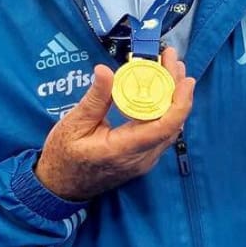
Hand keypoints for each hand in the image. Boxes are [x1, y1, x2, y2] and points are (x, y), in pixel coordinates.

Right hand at [34, 47, 194, 201]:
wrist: (60, 187)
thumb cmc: (63, 156)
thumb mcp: (73, 124)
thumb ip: (94, 99)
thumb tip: (105, 70)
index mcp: (123, 150)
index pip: (163, 128)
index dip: (180, 102)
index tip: (185, 78)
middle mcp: (141, 158)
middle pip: (171, 123)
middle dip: (177, 89)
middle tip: (173, 60)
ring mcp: (144, 161)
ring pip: (169, 128)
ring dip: (173, 98)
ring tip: (170, 69)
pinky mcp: (142, 158)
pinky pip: (161, 133)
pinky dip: (165, 109)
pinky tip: (161, 90)